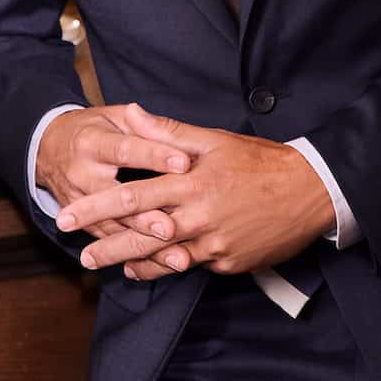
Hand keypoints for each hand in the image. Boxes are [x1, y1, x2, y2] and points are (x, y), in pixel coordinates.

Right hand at [36, 104, 193, 275]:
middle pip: (114, 196)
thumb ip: (140, 123)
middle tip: (171, 228)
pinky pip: (107, 240)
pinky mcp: (81, 221)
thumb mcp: (113, 117)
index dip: (155, 156)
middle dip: (144, 215)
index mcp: (92, 142)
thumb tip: (160, 122)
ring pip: (112, 225)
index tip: (184, 163)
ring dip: (142, 243)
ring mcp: (77, 201)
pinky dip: (133, 254)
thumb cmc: (93, 129)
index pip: (126, 150)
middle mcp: (81, 173)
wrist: (47, 148)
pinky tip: (159, 265)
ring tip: (174, 257)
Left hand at [58, 103, 334, 279]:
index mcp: (190, 183)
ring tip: (110, 267)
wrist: (311, 191)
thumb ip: (167, 131)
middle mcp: (198, 217)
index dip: (96, 208)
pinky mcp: (229, 263)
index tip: (69, 215)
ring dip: (134, 263)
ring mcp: (214, 245)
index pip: (132, 197)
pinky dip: (171, 267)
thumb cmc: (261, 161)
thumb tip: (129, 113)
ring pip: (164, 258)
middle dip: (106, 246)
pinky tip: (154, 268)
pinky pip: (194, 266)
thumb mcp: (214, 140)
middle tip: (80, 254)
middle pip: (141, 236)